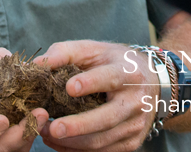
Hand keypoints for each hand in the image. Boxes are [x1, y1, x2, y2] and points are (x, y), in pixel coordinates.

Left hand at [34, 41, 155, 151]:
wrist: (153, 84)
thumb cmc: (115, 63)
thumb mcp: (94, 50)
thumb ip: (65, 53)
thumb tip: (37, 64)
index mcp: (128, 73)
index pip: (110, 78)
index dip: (91, 83)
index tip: (69, 88)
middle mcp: (135, 101)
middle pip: (107, 118)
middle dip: (79, 125)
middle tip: (53, 128)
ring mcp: (135, 125)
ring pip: (102, 140)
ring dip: (72, 142)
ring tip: (45, 134)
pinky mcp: (131, 143)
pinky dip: (78, 150)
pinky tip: (58, 143)